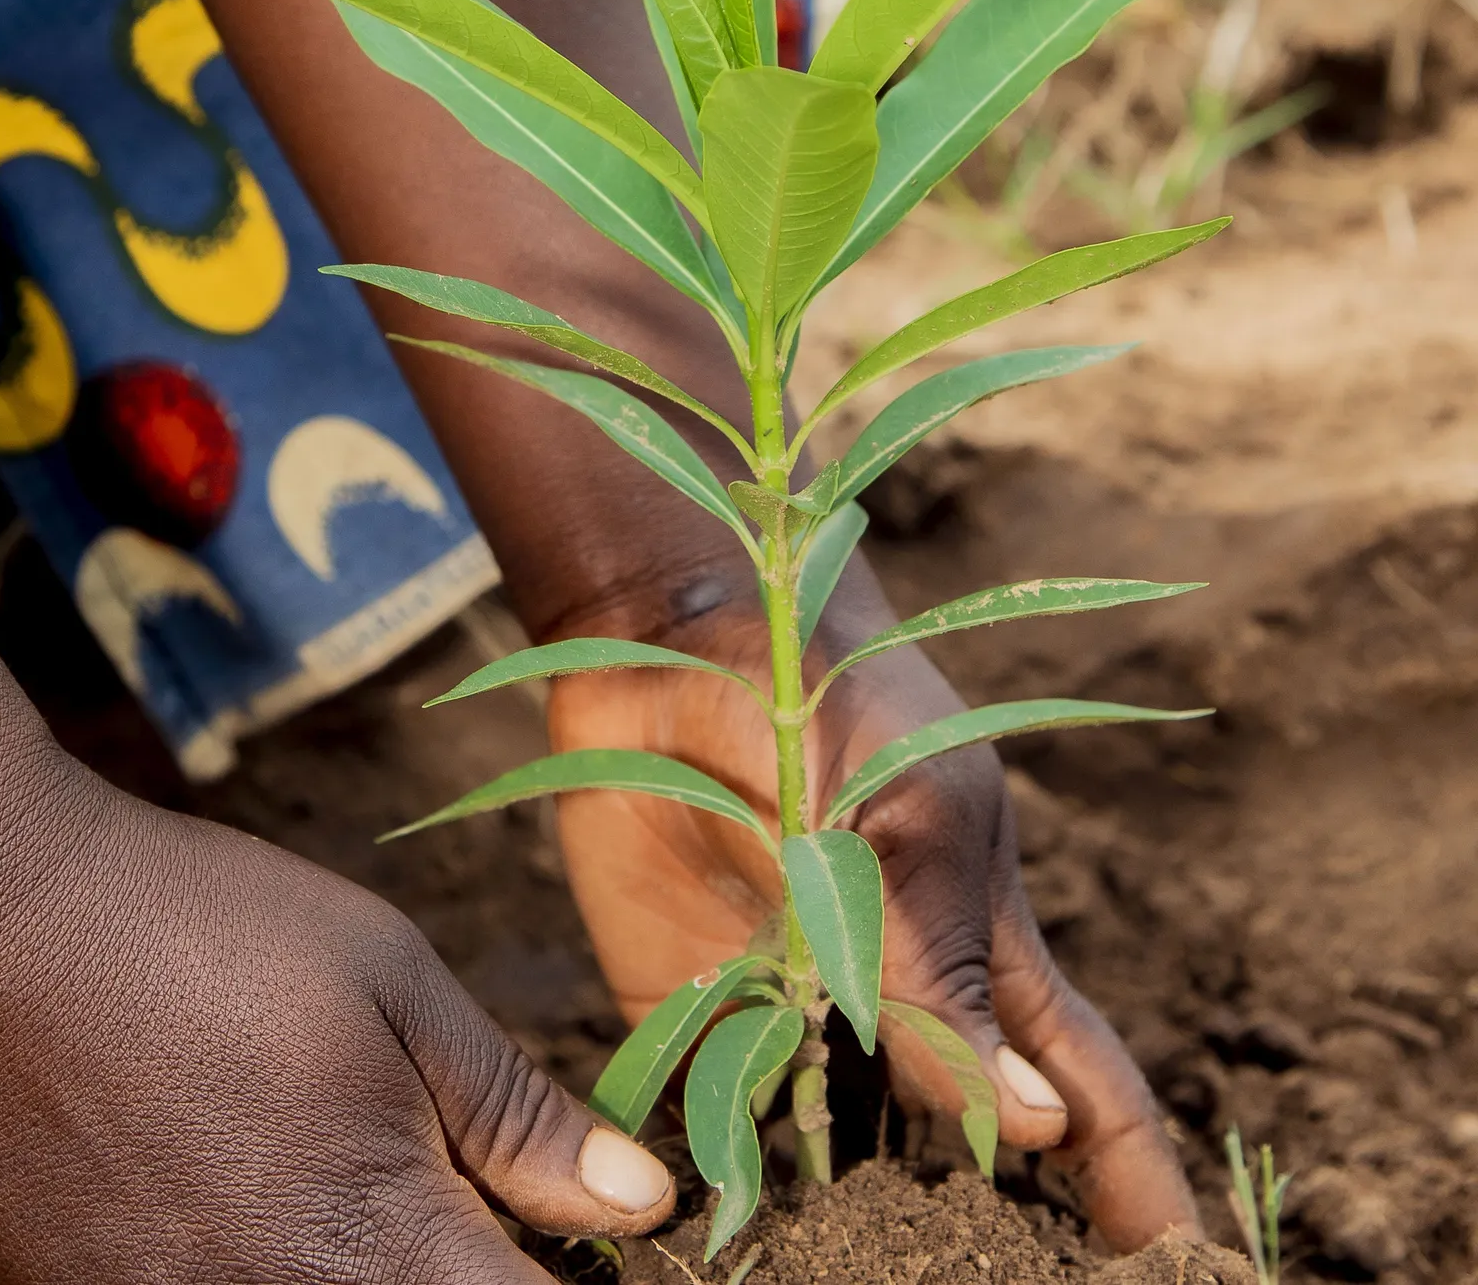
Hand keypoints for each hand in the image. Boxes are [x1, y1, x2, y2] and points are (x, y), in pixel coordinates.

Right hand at [0, 742, 673, 1282]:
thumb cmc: (210, 934)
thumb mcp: (395, 986)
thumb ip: (519, 1116)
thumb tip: (646, 1203)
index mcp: (372, 1244)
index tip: (597, 1249)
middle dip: (490, 1279)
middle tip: (490, 1207)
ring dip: (396, 1276)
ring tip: (383, 1195)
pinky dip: (295, 1276)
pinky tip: (278, 1202)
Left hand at [548, 571, 1201, 1254]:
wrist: (674, 633)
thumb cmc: (837, 693)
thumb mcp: (913, 816)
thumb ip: (950, 968)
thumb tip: (1037, 1127)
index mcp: (983, 943)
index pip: (1085, 1094)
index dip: (1135, 1192)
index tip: (1178, 1283)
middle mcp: (897, 994)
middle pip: (966, 1149)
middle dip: (988, 1235)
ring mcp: (794, 1004)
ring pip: (842, 1155)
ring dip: (855, 1232)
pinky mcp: (692, 999)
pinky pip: (720, 1113)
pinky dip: (731, 1184)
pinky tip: (737, 1244)